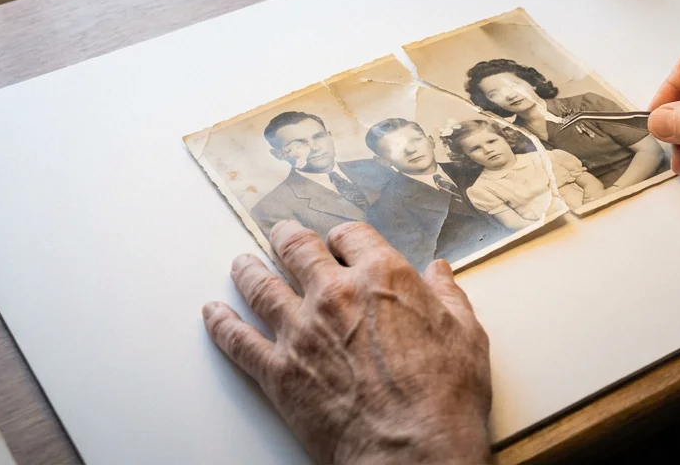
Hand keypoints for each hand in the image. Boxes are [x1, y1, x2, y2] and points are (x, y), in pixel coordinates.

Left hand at [203, 221, 492, 464]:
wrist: (413, 450)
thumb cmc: (444, 398)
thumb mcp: (466, 335)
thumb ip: (448, 297)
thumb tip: (441, 274)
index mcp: (382, 278)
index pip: (352, 236)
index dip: (344, 237)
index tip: (340, 243)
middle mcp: (335, 295)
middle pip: (298, 249)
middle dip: (288, 239)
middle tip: (282, 236)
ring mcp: (301, 332)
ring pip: (260, 285)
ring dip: (248, 270)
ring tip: (242, 264)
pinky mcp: (278, 371)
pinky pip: (238, 340)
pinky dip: (221, 324)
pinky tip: (213, 314)